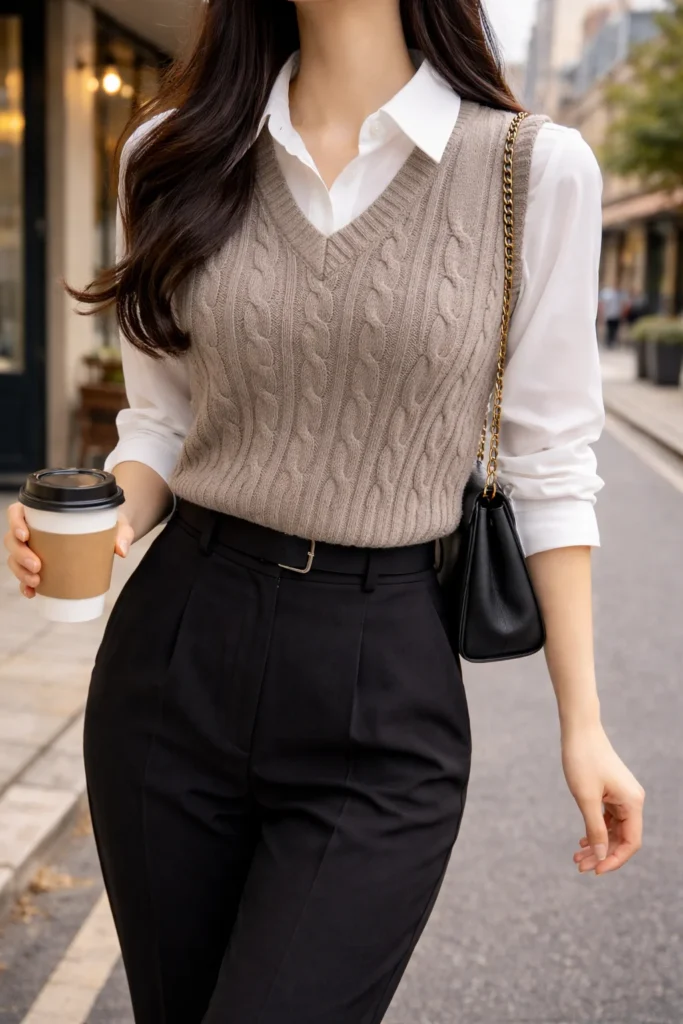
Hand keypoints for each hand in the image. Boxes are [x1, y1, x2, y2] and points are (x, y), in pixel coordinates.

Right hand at [4, 502, 134, 598]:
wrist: (111, 536)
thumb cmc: (108, 524)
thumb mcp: (116, 524)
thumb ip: (122, 533)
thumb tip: (122, 550)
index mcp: (44, 511)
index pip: (17, 512)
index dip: (15, 522)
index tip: (25, 535)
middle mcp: (34, 528)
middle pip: (13, 539)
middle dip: (20, 555)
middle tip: (38, 567)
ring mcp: (34, 548)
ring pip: (15, 558)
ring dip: (20, 572)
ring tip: (36, 582)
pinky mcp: (39, 565)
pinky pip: (24, 575)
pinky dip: (25, 585)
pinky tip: (32, 593)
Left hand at [562, 723, 644, 875]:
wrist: (579, 730)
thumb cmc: (582, 760)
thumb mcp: (585, 798)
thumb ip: (594, 828)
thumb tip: (601, 855)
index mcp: (632, 802)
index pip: (630, 843)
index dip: (614, 860)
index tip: (594, 870)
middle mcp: (632, 800)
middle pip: (621, 838)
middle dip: (602, 854)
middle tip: (579, 866)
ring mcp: (622, 796)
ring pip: (613, 830)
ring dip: (597, 844)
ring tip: (577, 856)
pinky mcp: (612, 791)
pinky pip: (608, 818)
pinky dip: (596, 830)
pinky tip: (582, 841)